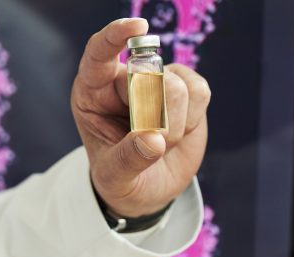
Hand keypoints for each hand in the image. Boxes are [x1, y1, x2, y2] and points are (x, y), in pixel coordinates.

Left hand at [71, 18, 211, 217]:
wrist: (146, 191)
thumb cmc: (119, 179)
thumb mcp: (114, 177)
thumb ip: (128, 159)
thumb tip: (154, 139)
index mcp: (92, 93)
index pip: (98, 53)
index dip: (115, 36)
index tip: (138, 28)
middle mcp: (122, 81)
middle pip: (148, 75)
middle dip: (152, 115)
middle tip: (147, 142)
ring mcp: (156, 82)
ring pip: (177, 85)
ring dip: (174, 124)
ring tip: (159, 143)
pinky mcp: (186, 89)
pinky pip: (200, 91)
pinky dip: (192, 119)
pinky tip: (178, 131)